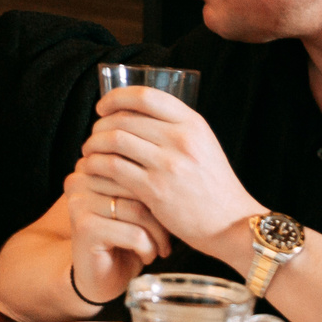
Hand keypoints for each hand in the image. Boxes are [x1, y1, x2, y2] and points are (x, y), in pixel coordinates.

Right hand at [61, 164, 171, 305]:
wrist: (98, 278)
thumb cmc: (123, 239)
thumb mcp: (136, 204)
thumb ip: (144, 181)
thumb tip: (177, 169)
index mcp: (91, 165)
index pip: (137, 164)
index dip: (160, 189)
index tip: (169, 211)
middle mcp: (80, 178)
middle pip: (138, 184)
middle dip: (161, 214)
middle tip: (169, 235)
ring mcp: (79, 202)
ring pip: (138, 210)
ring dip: (158, 235)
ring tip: (159, 247)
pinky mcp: (85, 227)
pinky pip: (134, 234)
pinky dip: (148, 249)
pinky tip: (146, 256)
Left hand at [77, 86, 258, 265]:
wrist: (231, 225)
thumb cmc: (213, 185)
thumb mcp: (203, 144)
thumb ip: (174, 127)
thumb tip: (131, 112)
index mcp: (193, 123)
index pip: (145, 96)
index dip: (116, 97)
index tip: (103, 107)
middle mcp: (181, 139)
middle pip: (124, 118)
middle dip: (100, 125)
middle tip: (94, 135)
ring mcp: (167, 164)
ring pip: (114, 139)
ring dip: (94, 143)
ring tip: (89, 151)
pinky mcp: (155, 190)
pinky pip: (113, 167)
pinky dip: (97, 164)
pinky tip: (93, 168)